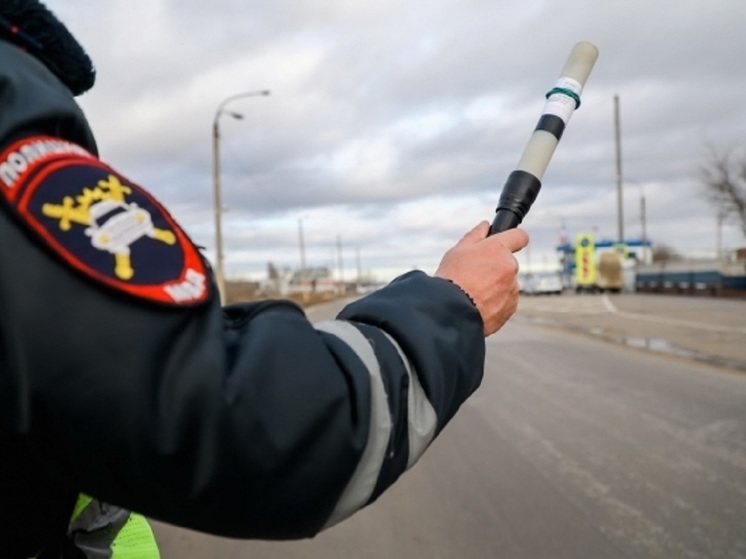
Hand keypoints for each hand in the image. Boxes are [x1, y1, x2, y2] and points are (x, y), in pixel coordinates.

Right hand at [435, 221, 528, 336]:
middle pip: (507, 263)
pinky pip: (505, 301)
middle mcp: (510, 266)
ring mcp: (513, 288)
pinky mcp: (511, 307)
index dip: (513, 239)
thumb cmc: (452, 278)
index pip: (519, 236)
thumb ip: (475, 236)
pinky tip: (478, 305)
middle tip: (474, 276)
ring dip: (495, 286)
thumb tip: (485, 225)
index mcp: (499, 249)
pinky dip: (495, 302)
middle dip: (495, 268)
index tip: (508, 243)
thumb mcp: (457, 251)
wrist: (453, 312)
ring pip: (506, 283)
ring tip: (473, 294)